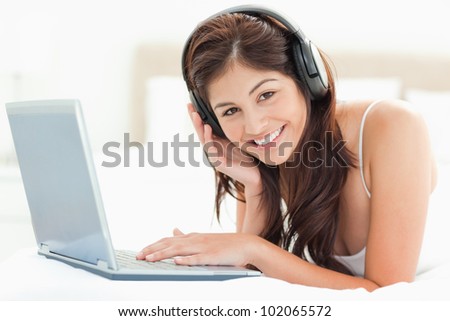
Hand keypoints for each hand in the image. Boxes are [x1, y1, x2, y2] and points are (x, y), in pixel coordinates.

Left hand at [136, 228, 259, 266]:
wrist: (246, 245)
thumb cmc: (225, 244)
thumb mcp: (203, 238)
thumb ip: (187, 236)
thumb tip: (173, 230)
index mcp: (192, 237)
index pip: (168, 241)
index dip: (153, 246)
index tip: (140, 252)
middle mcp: (195, 240)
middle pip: (170, 244)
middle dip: (152, 250)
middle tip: (138, 256)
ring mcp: (204, 248)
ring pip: (180, 250)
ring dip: (163, 254)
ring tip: (150, 259)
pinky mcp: (212, 256)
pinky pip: (197, 259)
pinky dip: (186, 260)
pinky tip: (176, 262)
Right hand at [187, 104, 260, 189]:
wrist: (254, 175)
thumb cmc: (245, 158)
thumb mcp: (237, 141)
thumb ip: (230, 131)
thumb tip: (230, 114)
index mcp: (216, 143)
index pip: (204, 128)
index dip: (197, 117)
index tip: (190, 104)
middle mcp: (213, 150)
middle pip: (201, 133)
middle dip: (195, 121)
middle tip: (190, 108)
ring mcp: (216, 158)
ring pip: (205, 142)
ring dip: (201, 130)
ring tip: (199, 118)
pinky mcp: (221, 165)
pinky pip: (213, 153)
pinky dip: (210, 142)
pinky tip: (208, 130)